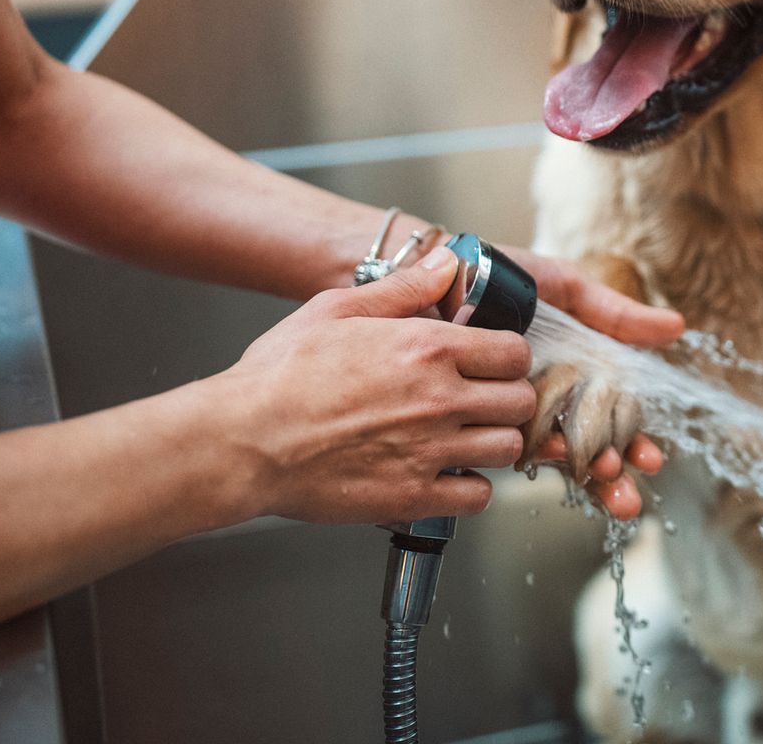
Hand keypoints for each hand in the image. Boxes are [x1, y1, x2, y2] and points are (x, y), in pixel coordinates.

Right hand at [213, 251, 535, 523]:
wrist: (242, 441)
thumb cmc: (279, 376)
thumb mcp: (337, 309)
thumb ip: (403, 288)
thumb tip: (447, 265)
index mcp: (426, 348)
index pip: (514, 352)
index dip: (507, 357)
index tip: (491, 363)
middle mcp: (438, 399)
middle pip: (520, 402)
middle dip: (506, 399)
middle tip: (482, 400)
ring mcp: (429, 451)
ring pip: (507, 449)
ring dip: (492, 441)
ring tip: (465, 435)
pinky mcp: (412, 496)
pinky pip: (478, 497)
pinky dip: (469, 487)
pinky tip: (446, 472)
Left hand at [498, 245, 680, 518]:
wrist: (446, 269)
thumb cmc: (502, 274)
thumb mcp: (564, 287)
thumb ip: (615, 314)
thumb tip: (676, 328)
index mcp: (570, 376)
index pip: (609, 421)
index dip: (632, 443)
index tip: (651, 458)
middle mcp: (545, 400)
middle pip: (588, 448)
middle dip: (612, 475)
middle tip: (627, 490)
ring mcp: (511, 410)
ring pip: (555, 454)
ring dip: (585, 477)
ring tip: (606, 482)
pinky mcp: (475, 415)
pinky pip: (510, 441)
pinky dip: (538, 457)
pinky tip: (560, 463)